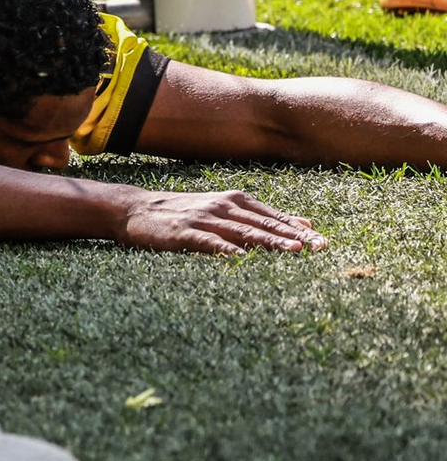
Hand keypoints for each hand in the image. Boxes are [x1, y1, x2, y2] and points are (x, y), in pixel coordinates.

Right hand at [117, 188, 327, 255]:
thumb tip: (305, 224)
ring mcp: (203, 219)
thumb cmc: (181, 212)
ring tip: (294, 251)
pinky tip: (243, 260)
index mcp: (233, 200)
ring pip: (243, 232)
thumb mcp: (222, 209)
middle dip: (294, 236)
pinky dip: (228, 250)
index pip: (273, 216)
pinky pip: (211, 243)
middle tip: (321, 248)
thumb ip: (261, 217)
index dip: (298, 229)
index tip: (324, 242)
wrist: (135, 209)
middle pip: (263, 223)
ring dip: (270, 241)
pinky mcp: (184, 234)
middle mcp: (222, 206)